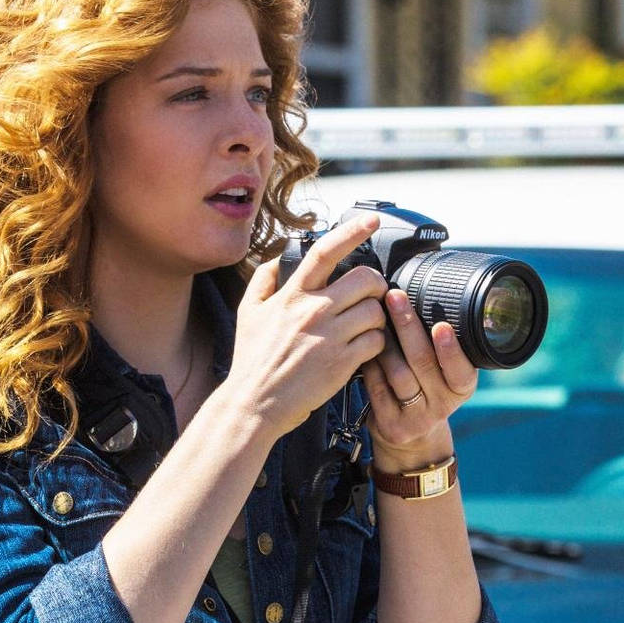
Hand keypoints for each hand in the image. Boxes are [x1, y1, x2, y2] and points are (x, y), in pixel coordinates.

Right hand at [222, 216, 388, 438]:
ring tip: (363, 327)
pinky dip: (375, 344)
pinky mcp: (343, 362)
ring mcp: (330, 336)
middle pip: (366, 278)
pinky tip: (362, 350)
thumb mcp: (247, 312)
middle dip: (376, 284)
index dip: (352, 230)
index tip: (371, 219)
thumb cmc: (251, 360)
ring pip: (376, 311)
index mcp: (292, 294)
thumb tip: (276, 258)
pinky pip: (376, 341)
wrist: (254, 403)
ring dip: (376, 317)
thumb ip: (263, 280)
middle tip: (370, 295)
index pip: (326, 251)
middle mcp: (313, 310)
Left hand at [363, 288, 478, 469]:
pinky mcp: (392, 425)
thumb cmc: (426, 389)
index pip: (461, 370)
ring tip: (375, 314)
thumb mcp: (443, 374)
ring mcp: (416, 418)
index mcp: (462, 387)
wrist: (411, 437)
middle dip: (409, 326)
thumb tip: (420, 295)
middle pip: (424, 364)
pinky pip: (377, 386)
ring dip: (385, 341)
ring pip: (398, 374)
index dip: (451, 350)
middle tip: (395, 296)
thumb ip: (438, 346)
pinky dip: (370, 362)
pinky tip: (363, 342)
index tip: (441, 326)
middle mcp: (443, 405)